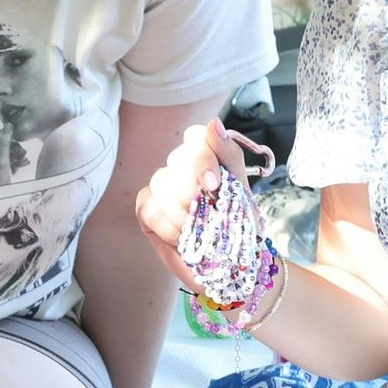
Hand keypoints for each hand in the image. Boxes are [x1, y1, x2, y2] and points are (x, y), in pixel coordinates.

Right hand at [130, 121, 257, 290]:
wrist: (230, 265)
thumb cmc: (236, 225)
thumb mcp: (241, 190)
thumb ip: (228, 155)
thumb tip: (214, 123)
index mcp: (206, 154)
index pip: (196, 136)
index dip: (203, 157)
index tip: (214, 185)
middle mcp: (180, 165)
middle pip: (178, 160)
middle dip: (196, 192)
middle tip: (210, 214)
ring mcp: (160, 184)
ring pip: (162, 183)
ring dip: (184, 214)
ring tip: (200, 230)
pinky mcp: (145, 206)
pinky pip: (151, 208)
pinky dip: (170, 228)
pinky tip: (183, 238)